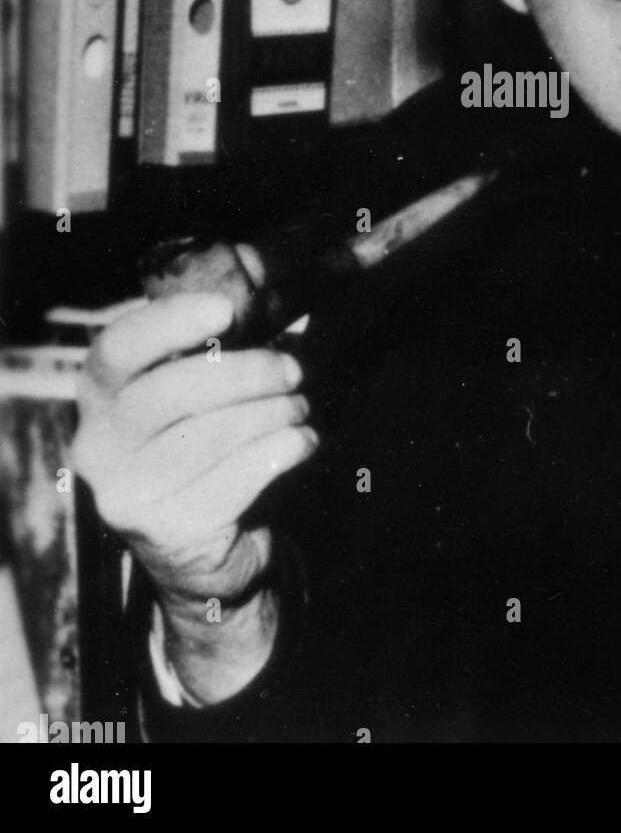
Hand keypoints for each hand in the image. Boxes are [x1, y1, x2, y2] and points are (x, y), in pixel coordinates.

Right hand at [72, 293, 317, 699]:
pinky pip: (236, 477)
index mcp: (100, 396)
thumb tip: (272, 290)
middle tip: (292, 370)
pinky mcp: (166, 532)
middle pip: (169, 392)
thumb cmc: (207, 448)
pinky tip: (301, 442)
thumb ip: (216, 346)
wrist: (204, 553)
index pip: (118, 348)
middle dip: (245, 373)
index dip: (170, 322)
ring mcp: (126, 494)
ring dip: (271, 413)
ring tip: (299, 408)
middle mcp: (98, 446)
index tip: (225, 310)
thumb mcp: (198, 395)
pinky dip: (279, 451)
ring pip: (208, 435)